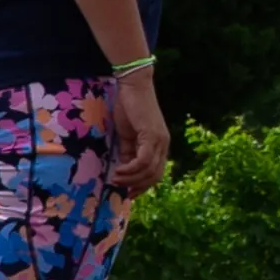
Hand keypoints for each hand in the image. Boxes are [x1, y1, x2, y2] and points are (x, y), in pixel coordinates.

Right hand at [111, 69, 169, 197]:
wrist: (133, 86)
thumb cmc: (129, 107)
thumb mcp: (127, 135)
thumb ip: (128, 152)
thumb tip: (123, 170)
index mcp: (160, 145)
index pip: (156, 174)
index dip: (143, 186)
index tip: (128, 193)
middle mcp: (163, 145)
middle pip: (155, 176)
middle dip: (137, 186)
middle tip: (120, 189)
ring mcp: (159, 141)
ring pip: (149, 171)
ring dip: (131, 179)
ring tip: (115, 179)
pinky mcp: (152, 136)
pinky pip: (144, 161)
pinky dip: (131, 169)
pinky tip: (119, 171)